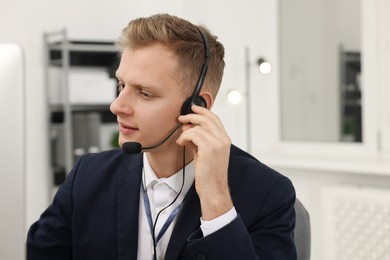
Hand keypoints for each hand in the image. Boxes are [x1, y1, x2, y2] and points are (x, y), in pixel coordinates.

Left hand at [176, 105, 232, 219]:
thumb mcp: (204, 152)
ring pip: (198, 126)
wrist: (213, 189)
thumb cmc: (208, 173)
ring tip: (181, 139)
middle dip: (192, 116)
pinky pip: (193, 134)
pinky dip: (184, 137)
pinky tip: (181, 144)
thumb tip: (188, 127)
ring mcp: (217, 143)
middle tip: (181, 118)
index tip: (193, 108)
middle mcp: (223, 139)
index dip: (203, 111)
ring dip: (186, 130)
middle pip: (207, 118)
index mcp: (225, 140)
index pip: (215, 119)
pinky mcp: (209, 149)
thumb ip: (199, 139)